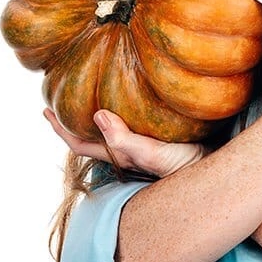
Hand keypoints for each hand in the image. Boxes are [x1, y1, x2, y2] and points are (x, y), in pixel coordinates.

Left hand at [43, 108, 205, 177]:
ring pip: (111, 128)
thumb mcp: (154, 155)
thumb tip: (97, 115)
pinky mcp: (160, 136)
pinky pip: (132, 121)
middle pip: (91, 136)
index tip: (45, 110)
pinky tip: (131, 93)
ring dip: (97, 113)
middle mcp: (127, 150)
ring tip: (92, 90)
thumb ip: (125, 140)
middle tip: (63, 94)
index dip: (60, 129)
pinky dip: (123, 108)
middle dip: (74, 119)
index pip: (80, 144)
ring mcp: (142, 144)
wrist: (216, 171)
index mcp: (119, 155)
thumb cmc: (185, 168)